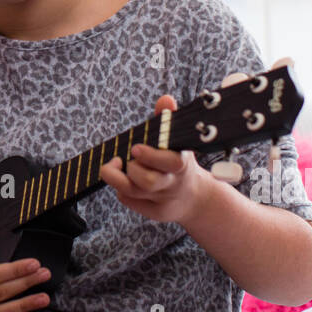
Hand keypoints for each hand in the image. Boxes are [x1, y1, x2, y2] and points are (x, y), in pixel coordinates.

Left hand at [98, 57, 294, 225]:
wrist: (195, 197)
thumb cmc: (179, 162)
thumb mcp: (178, 141)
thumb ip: (168, 120)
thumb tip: (166, 99)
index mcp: (181, 164)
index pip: (169, 163)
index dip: (151, 156)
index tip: (136, 147)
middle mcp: (172, 185)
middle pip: (149, 181)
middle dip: (132, 168)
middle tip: (127, 158)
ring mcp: (163, 201)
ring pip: (133, 192)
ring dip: (118, 177)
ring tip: (116, 165)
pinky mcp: (153, 212)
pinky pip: (128, 201)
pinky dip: (121, 189)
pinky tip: (124, 179)